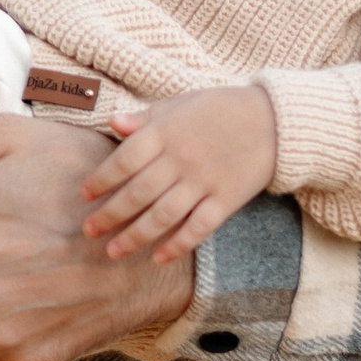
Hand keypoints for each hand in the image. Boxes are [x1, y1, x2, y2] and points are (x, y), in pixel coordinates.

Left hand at [81, 85, 277, 262]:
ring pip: (163, 215)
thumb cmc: (221, 109)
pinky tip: (159, 258)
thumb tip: (112, 122)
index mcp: (166, 132)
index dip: (102, 179)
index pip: (124, 159)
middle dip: (110, 215)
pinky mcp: (227, 200)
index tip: (85, 194)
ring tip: (114, 251)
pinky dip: (178, 244)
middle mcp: (181, 159)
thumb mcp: (181, 103)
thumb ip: (146, 117)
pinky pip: (199, 227)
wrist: (275, 120)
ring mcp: (205, 181)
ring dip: (135, 236)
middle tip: (89, 231)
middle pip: (138, 193)